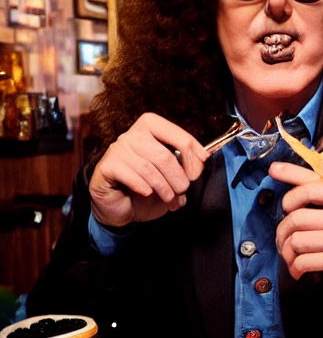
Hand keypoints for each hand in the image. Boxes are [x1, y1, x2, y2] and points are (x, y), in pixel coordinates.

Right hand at [89, 113, 208, 227]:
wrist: (121, 207)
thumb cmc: (147, 189)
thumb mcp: (171, 176)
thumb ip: (184, 167)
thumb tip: (201, 160)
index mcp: (149, 129)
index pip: (173, 132)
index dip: (191, 148)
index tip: (202, 164)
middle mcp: (131, 135)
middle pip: (163, 155)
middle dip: (178, 177)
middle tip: (183, 190)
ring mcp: (116, 150)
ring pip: (149, 168)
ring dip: (164, 188)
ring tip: (170, 198)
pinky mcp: (106, 167)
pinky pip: (132, 177)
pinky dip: (145, 188)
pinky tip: (148, 193)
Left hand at [271, 160, 322, 304]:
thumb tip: (286, 170)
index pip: (317, 180)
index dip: (292, 174)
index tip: (273, 170)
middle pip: (299, 213)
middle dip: (283, 227)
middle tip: (285, 235)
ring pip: (297, 238)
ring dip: (287, 251)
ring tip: (292, 256)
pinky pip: (303, 259)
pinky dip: (295, 266)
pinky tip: (299, 269)